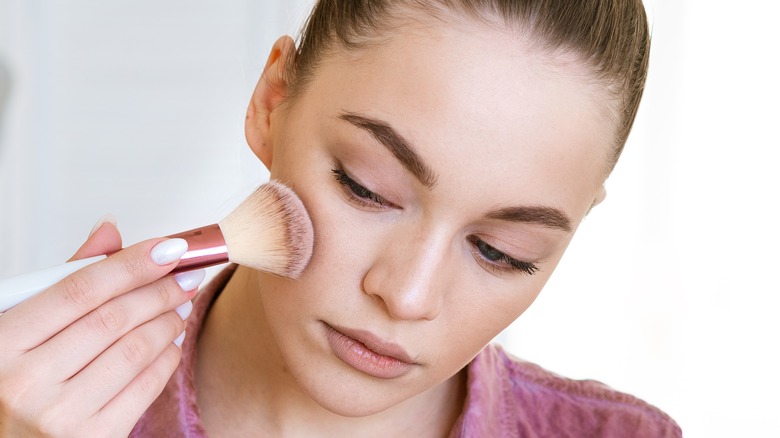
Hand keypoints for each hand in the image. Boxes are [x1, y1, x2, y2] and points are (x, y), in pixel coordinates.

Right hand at [0, 220, 203, 436]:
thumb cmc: (10, 382)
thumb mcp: (18, 327)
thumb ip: (65, 280)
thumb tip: (110, 231)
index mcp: (2, 343)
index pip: (80, 289)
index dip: (131, 264)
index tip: (168, 249)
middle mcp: (26, 382)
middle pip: (113, 319)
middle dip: (160, 290)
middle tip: (186, 275)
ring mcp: (60, 416)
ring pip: (135, 351)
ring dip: (168, 321)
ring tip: (181, 306)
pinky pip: (145, 388)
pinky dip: (167, 359)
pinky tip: (171, 343)